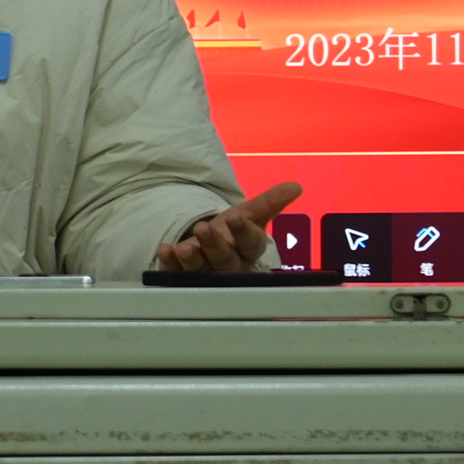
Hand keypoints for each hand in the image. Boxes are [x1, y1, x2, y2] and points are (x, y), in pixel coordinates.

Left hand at [153, 182, 304, 273]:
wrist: (207, 245)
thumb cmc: (232, 231)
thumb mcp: (249, 213)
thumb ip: (270, 202)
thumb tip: (296, 186)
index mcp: (247, 250)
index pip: (251, 243)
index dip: (244, 232)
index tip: (236, 218)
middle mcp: (228, 266)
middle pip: (225, 260)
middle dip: (214, 246)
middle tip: (203, 229)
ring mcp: (205, 273)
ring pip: (200, 270)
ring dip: (192, 258)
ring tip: (183, 247)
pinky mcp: (182, 277)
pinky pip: (175, 273)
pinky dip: (170, 262)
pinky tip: (166, 250)